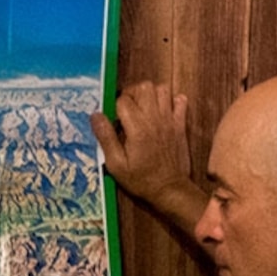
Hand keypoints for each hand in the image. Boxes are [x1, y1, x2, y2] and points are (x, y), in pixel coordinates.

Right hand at [93, 83, 204, 226]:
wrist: (169, 189)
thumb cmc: (140, 179)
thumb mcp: (115, 164)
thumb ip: (105, 137)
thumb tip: (95, 115)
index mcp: (137, 127)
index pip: (123, 100)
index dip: (114, 106)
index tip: (113, 120)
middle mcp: (154, 118)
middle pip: (144, 87)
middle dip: (132, 93)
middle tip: (127, 108)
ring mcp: (170, 119)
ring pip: (162, 89)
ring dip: (150, 94)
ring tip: (143, 107)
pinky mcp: (180, 124)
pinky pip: (180, 101)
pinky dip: (171, 100)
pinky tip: (162, 110)